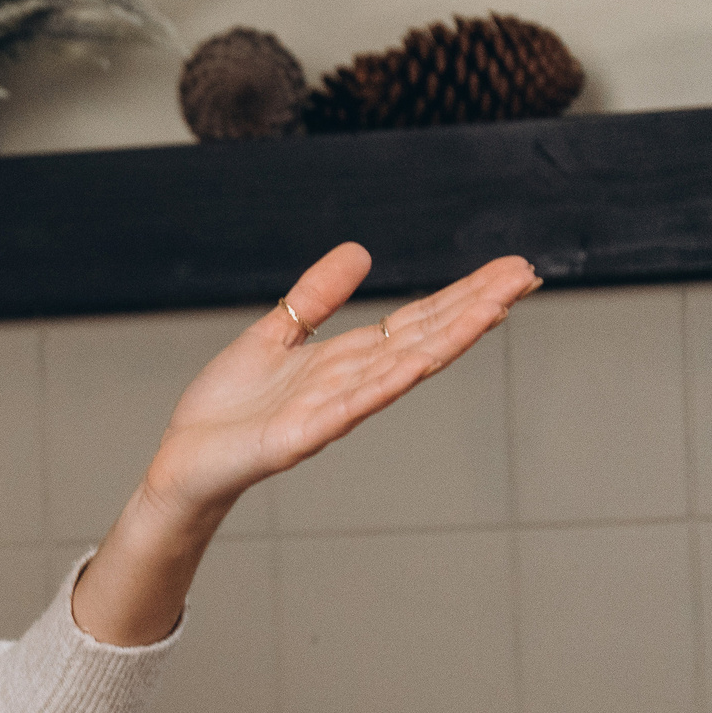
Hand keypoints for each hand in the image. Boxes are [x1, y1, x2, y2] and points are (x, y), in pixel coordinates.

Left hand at [143, 244, 538, 523]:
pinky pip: (351, 406)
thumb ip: (315, 298)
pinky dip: (385, 384)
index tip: (510, 270)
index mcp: (345, 360)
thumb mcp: (275, 335)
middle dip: (475, 307)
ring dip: (450, 338)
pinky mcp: (303, 436)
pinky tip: (418, 363)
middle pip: (424, 338)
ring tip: (496, 308)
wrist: (185, 461)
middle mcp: (350, 384)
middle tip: (526, 275)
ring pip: (402, 369)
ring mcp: (332, 411)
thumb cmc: (228, 409)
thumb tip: (360, 252)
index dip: (463, 296)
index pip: (417, 322)